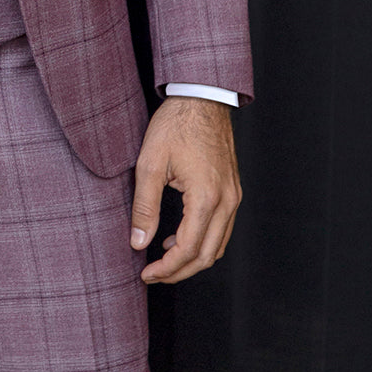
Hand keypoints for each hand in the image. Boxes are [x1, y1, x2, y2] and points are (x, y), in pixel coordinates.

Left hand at [129, 96, 240, 283]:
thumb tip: (138, 243)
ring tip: (163, 258)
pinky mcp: (233, 190)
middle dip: (179, 271)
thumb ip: (144, 207)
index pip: (189, 250)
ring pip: (218, 245)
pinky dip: (203, 241)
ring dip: (192, 258)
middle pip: (208, 255)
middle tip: (153, 274)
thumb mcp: (150, 164)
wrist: (201, 97)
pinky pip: (222, 228)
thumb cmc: (175, 125)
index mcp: (207, 197)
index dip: (167, 269)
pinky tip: (179, 236)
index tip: (146, 274)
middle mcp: (227, 201)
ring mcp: (234, 196)